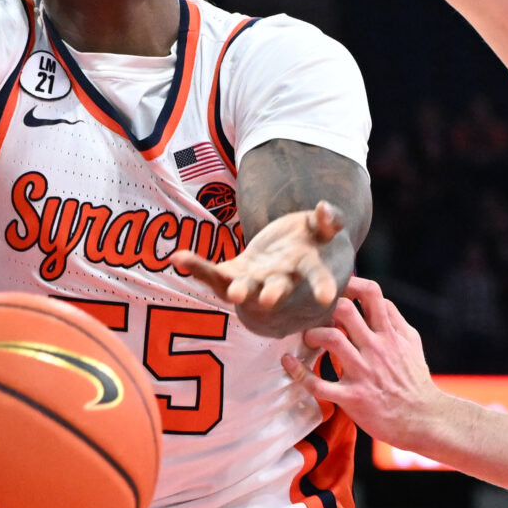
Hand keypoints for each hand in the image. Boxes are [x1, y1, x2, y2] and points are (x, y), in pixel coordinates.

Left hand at [178, 201, 344, 338]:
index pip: (316, 276)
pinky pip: (213, 276)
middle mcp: (280, 282)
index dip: (321, 284)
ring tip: (230, 290)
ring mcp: (255, 284)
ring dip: (235, 288)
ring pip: (244, 289)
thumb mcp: (323, 231)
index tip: (326, 296)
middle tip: (267, 299)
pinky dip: (197, 267)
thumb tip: (324, 208)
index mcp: (307, 269)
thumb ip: (329, 220)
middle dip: (272, 293)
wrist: (291, 267)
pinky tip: (179, 257)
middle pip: (277, 289)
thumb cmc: (312, 244)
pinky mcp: (233, 277)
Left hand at [285, 278, 444, 447]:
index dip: (350, 284)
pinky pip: (318, 384)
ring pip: (331, 339)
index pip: (371, 294)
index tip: (336, 288)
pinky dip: (298, 372)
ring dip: (312, 334)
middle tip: (315, 316)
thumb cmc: (415, 381)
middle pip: (344, 310)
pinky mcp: (352, 397)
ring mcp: (363, 373)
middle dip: (325, 307)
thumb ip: (395, 320)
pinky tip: (289, 363)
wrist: (423, 419)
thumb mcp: (412, 344)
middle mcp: (376, 349)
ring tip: (308, 338)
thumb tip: (379, 299)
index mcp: (389, 334)